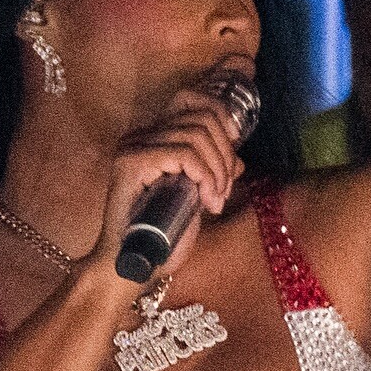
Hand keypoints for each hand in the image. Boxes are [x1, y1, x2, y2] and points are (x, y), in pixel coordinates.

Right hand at [95, 88, 245, 275]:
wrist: (131, 269)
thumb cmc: (161, 241)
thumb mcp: (195, 200)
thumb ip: (211, 175)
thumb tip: (239, 160)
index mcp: (152, 139)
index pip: (191, 101)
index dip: (221, 119)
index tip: (232, 157)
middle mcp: (140, 136)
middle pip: (200, 117)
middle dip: (225, 154)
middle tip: (224, 191)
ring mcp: (133, 147)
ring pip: (195, 134)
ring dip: (218, 170)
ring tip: (216, 200)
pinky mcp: (132, 163)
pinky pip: (184, 153)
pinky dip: (205, 175)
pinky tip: (207, 201)